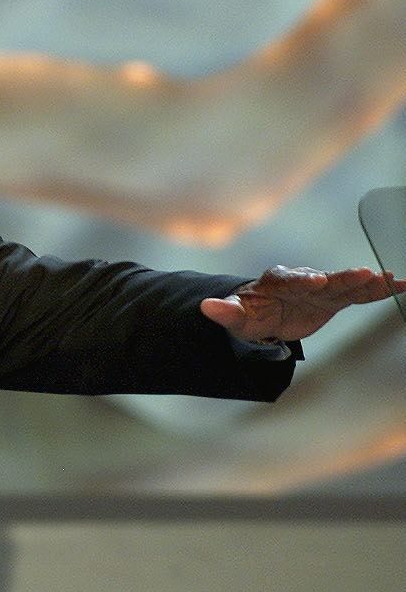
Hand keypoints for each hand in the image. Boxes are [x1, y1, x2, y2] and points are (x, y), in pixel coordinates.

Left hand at [199, 265, 400, 342]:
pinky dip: (380, 289)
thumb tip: (205, 307)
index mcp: (277, 282)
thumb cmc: (248, 313)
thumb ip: (223, 312)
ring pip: (346, 284)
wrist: (264, 313)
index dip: (302, 279)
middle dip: (343, 277)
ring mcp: (323, 288)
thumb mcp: (234, 316)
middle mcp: (303, 280)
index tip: (316, 281)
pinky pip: (360, 293)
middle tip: (364, 274)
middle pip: (325, 278)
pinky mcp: (336, 298)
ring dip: (366, 282)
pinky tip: (402, 284)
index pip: (290, 279)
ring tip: (389, 278)